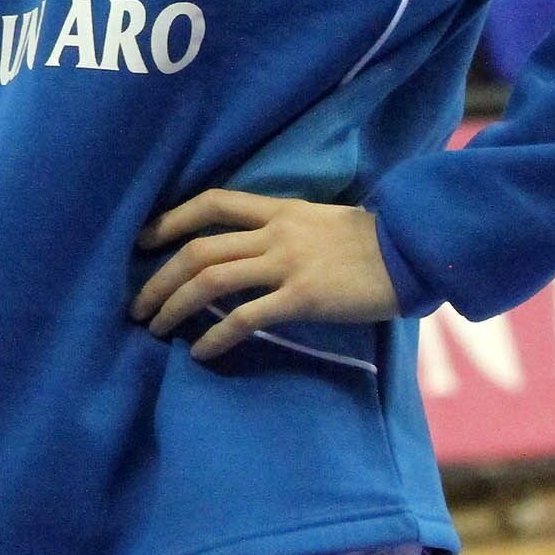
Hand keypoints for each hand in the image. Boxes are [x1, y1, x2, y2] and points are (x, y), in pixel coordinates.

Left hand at [132, 189, 399, 363]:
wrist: (418, 252)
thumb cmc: (375, 243)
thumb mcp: (322, 221)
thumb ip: (285, 230)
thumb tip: (252, 251)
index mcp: (280, 209)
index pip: (211, 202)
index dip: (170, 219)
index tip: (142, 240)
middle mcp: (276, 232)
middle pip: (199, 249)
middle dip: (159, 278)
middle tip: (136, 304)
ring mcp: (288, 263)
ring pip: (211, 280)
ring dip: (175, 305)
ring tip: (154, 328)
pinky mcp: (303, 297)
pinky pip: (245, 317)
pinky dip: (216, 336)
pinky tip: (200, 353)